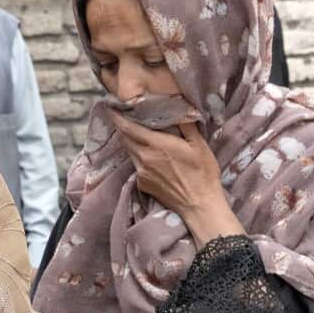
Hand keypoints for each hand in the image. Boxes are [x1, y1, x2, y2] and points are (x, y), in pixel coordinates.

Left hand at [111, 114, 242, 247]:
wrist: (198, 205)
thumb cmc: (202, 173)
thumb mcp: (199, 145)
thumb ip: (185, 125)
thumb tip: (177, 108)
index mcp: (156, 145)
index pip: (128, 127)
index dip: (117, 117)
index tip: (111, 107)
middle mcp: (143, 157)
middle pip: (125, 138)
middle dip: (123, 126)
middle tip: (124, 116)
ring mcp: (140, 172)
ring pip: (129, 151)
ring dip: (130, 141)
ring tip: (137, 133)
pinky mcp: (141, 184)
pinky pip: (135, 165)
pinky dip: (139, 157)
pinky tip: (150, 156)